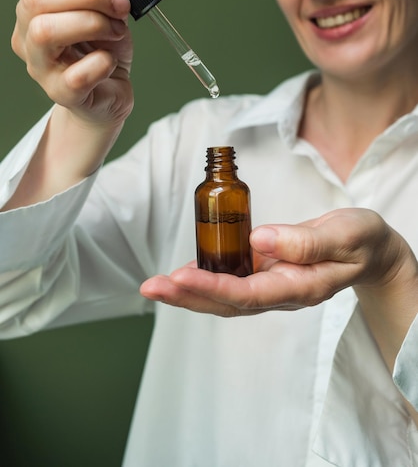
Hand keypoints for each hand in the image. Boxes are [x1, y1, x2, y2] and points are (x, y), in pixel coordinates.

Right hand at [12, 0, 140, 127]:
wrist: (109, 93)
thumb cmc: (103, 49)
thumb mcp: (113, 9)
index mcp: (37, 4)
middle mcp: (28, 32)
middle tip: (122, 6)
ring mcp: (40, 65)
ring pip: (45, 32)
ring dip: (91, 24)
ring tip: (118, 31)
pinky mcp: (60, 93)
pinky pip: (74, 76)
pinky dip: (100, 64)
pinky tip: (110, 61)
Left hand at [140, 208, 415, 316]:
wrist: (368, 250)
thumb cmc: (359, 241)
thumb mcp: (345, 235)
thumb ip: (307, 240)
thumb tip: (259, 238)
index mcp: (299, 287)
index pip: (249, 293)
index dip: (213, 286)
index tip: (182, 276)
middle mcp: (279, 292)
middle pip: (227, 302)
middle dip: (187, 296)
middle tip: (151, 288)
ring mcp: (270, 285)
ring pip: (224, 295)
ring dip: (189, 291)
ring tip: (155, 285)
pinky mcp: (265, 273)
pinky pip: (230, 280)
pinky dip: (205, 278)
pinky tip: (183, 272)